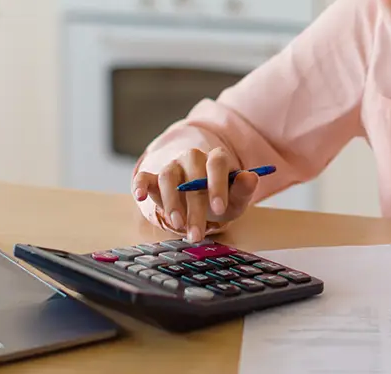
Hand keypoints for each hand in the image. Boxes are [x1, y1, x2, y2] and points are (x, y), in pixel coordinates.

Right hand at [132, 147, 259, 242]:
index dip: (217, 184)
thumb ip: (244, 189)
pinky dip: (139, 185)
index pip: (216, 162)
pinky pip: (144, 177)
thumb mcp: (236, 199)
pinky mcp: (154, 178)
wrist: (202, 202)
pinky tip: (139, 196)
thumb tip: (251, 177)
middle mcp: (192, 158)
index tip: (219, 208)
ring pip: (168, 177)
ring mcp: (172, 166)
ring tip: (177, 225)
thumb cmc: (220, 198)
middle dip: (195, 207)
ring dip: (171, 203)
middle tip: (197, 233)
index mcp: (216, 159)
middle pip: (192, 175)